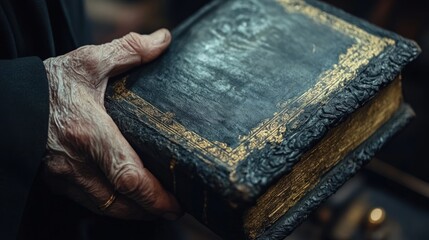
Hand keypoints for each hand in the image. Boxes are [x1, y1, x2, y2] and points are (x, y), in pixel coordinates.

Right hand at [43, 29, 180, 219]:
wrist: (12, 102)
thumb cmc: (51, 83)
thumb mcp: (89, 62)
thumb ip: (129, 51)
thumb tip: (164, 41)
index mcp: (88, 132)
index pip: (126, 175)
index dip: (153, 195)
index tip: (175, 203)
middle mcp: (75, 162)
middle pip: (119, 202)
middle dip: (150, 210)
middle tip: (175, 208)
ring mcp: (64, 176)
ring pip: (105, 208)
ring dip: (134, 212)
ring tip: (158, 206)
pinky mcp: (57, 182)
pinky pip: (91, 203)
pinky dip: (114, 206)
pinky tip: (129, 199)